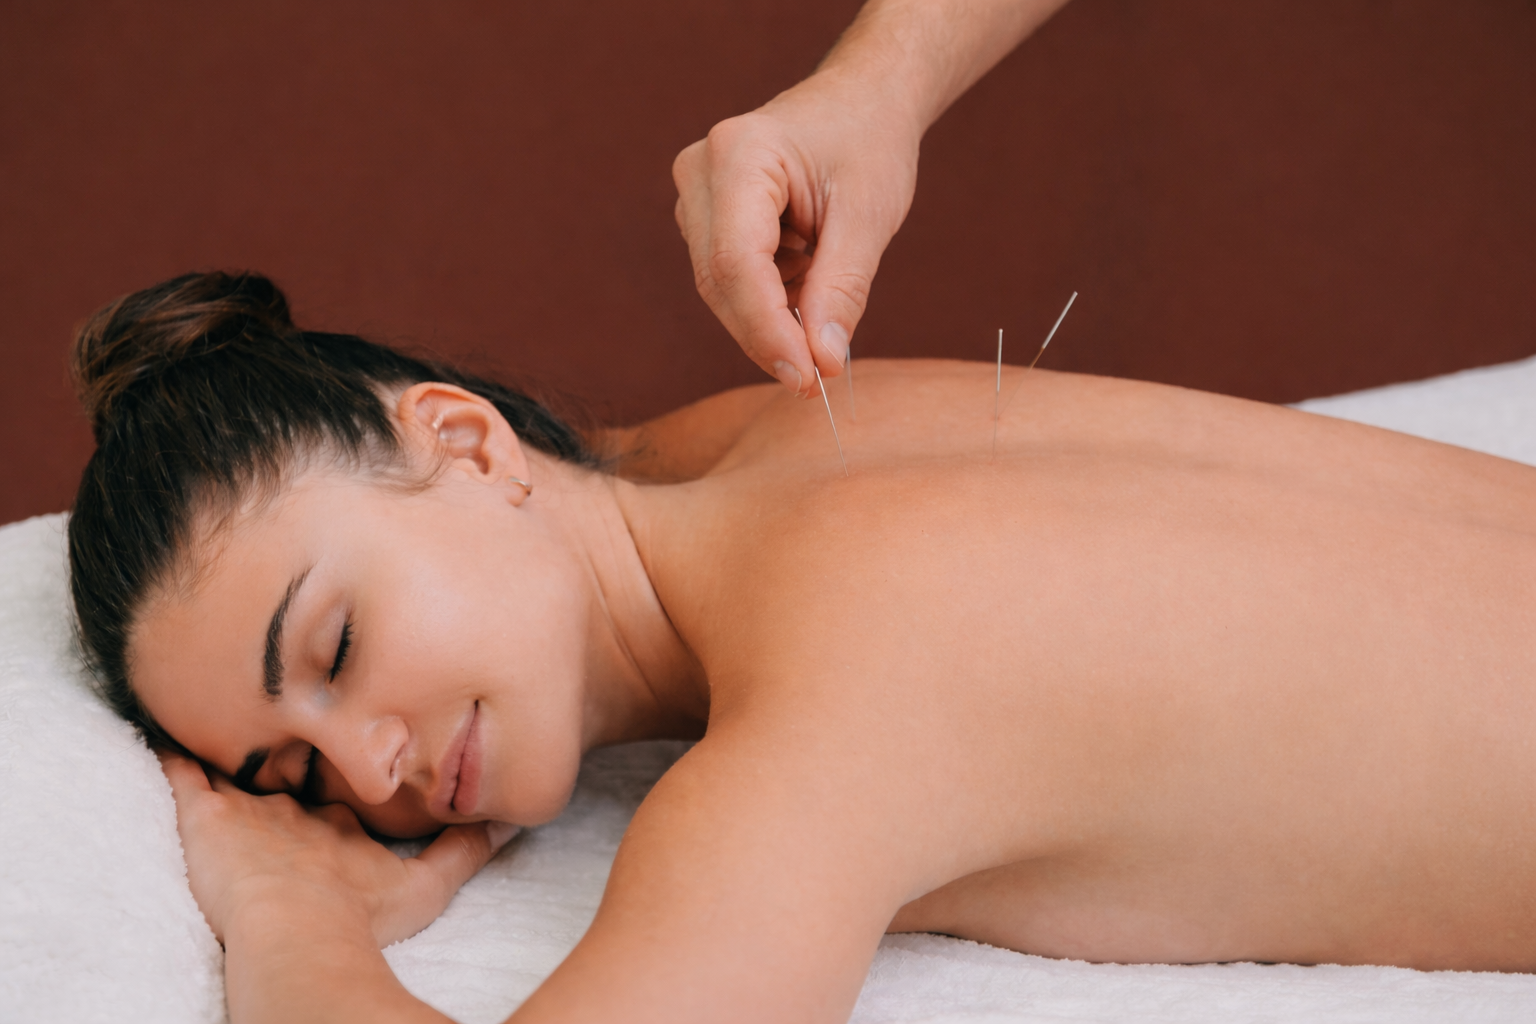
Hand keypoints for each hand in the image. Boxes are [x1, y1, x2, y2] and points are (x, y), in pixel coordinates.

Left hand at [159, 750, 515, 946]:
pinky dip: (174, 755)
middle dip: (286, 763)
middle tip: (279, 746)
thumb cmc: (363, 915)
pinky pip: (182, 777)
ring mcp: (254, 809)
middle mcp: (301, 806)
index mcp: (346, 820)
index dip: (336, 780)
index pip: (338, 792)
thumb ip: (466, 853)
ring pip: (240, 772)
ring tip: (219, 728)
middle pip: (290, 778)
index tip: (337, 761)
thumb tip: (512, 822)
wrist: (304, 926)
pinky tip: (163, 733)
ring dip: (232, 755)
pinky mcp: (208, 818)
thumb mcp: (428, 887)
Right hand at [673, 71, 920, 396]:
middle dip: (769, 336)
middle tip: (820, 376)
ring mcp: (696, 194)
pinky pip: (727, 279)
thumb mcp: (869, 217)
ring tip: (825, 304)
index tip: (806, 378)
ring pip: (720, 287)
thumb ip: (842, 290)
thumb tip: (823, 363)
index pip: (737, 263)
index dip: (767, 329)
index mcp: (740, 155)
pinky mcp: (704, 217)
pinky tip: (807, 277)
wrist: (861, 103)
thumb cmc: (868, 144)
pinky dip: (770, 299)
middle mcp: (701, 171)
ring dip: (772, 316)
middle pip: (720, 282)